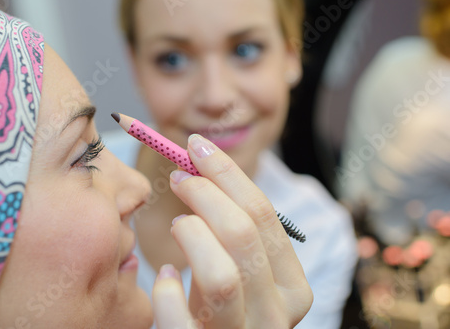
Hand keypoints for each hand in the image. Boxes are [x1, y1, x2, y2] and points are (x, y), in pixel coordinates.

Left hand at [152, 134, 312, 328]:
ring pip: (221, 275)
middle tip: (179, 177)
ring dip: (191, 236)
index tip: (196, 146)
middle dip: (204, 193)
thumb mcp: (240, 267)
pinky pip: (180, 319)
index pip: (263, 214)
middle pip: (242, 234)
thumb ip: (232, 225)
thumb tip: (199, 160)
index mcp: (293, 286)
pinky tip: (163, 277)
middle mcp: (277, 313)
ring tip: (177, 225)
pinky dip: (165, 291)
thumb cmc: (224, 306)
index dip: (226, 172)